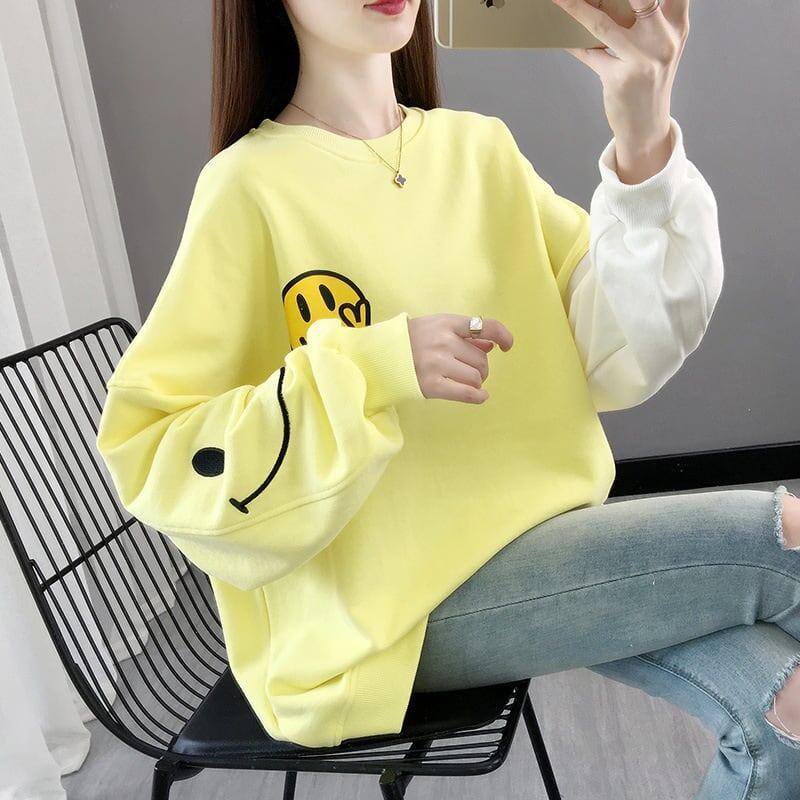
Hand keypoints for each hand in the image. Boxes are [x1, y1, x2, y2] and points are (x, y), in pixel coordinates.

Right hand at [407, 314, 513, 403]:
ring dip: (477, 381)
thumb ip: (464, 334)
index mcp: (446, 323)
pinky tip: (480, 396)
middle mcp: (444, 342)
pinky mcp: (432, 385)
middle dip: (481, 367)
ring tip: (466, 381)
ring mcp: (438, 364)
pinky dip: (477, 396)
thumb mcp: (436, 327)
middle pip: (481, 358)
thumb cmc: (410, 340)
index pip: (485, 326)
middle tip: (471, 370)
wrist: (379, 357)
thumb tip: (492, 344)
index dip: (503, 336)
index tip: (507, 346)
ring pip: (476, 376)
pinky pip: (466, 392)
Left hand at [550, 0, 689, 149]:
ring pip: (602, 23)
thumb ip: (642, 15)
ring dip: (575, 6)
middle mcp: (664, 37)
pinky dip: (570, 40)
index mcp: (676, 21)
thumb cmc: (648, 78)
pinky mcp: (621, 78)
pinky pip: (588, 53)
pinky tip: (557, 30)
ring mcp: (643, 58)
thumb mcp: (656, 43)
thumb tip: (598, 2)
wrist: (647, 126)